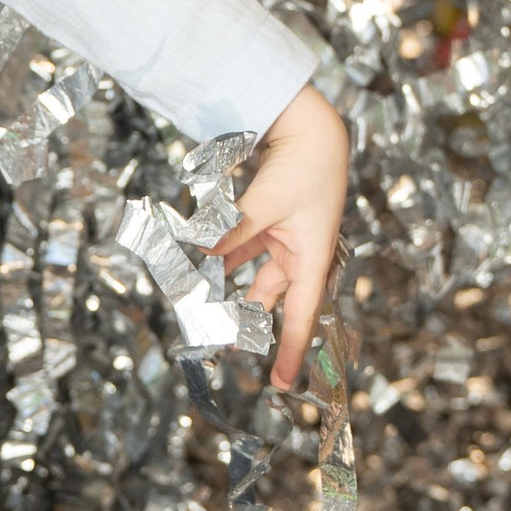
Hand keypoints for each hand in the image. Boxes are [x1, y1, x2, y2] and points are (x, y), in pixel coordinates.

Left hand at [210, 86, 348, 388]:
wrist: (310, 126)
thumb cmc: (302, 165)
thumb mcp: (264, 202)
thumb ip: (231, 231)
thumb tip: (198, 255)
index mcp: (313, 256)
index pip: (302, 314)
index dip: (293, 349)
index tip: (283, 384)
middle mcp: (300, 253)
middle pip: (272, 298)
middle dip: (247, 320)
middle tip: (221, 343)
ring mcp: (283, 238)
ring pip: (251, 273)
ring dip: (227, 287)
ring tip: (200, 306)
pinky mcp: (268, 223)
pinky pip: (242, 248)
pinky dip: (222, 258)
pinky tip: (199, 267)